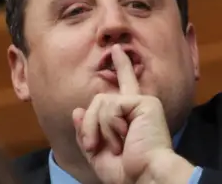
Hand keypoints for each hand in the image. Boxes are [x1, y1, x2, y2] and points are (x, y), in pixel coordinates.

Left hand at [72, 44, 192, 183]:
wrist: (144, 177)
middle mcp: (137, 104)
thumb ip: (86, 132)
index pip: (123, 86)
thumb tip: (77, 110)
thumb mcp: (98, 153)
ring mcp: (141, 102)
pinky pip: (110, 106)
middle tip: (94, 146)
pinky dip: (110, 126)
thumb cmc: (126, 172)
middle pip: (97, 101)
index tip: (116, 49)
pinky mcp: (144, 102)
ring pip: (100, 102)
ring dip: (99, 128)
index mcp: (129, 115)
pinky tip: (124, 137)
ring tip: (116, 146)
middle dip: (89, 125)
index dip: (121, 66)